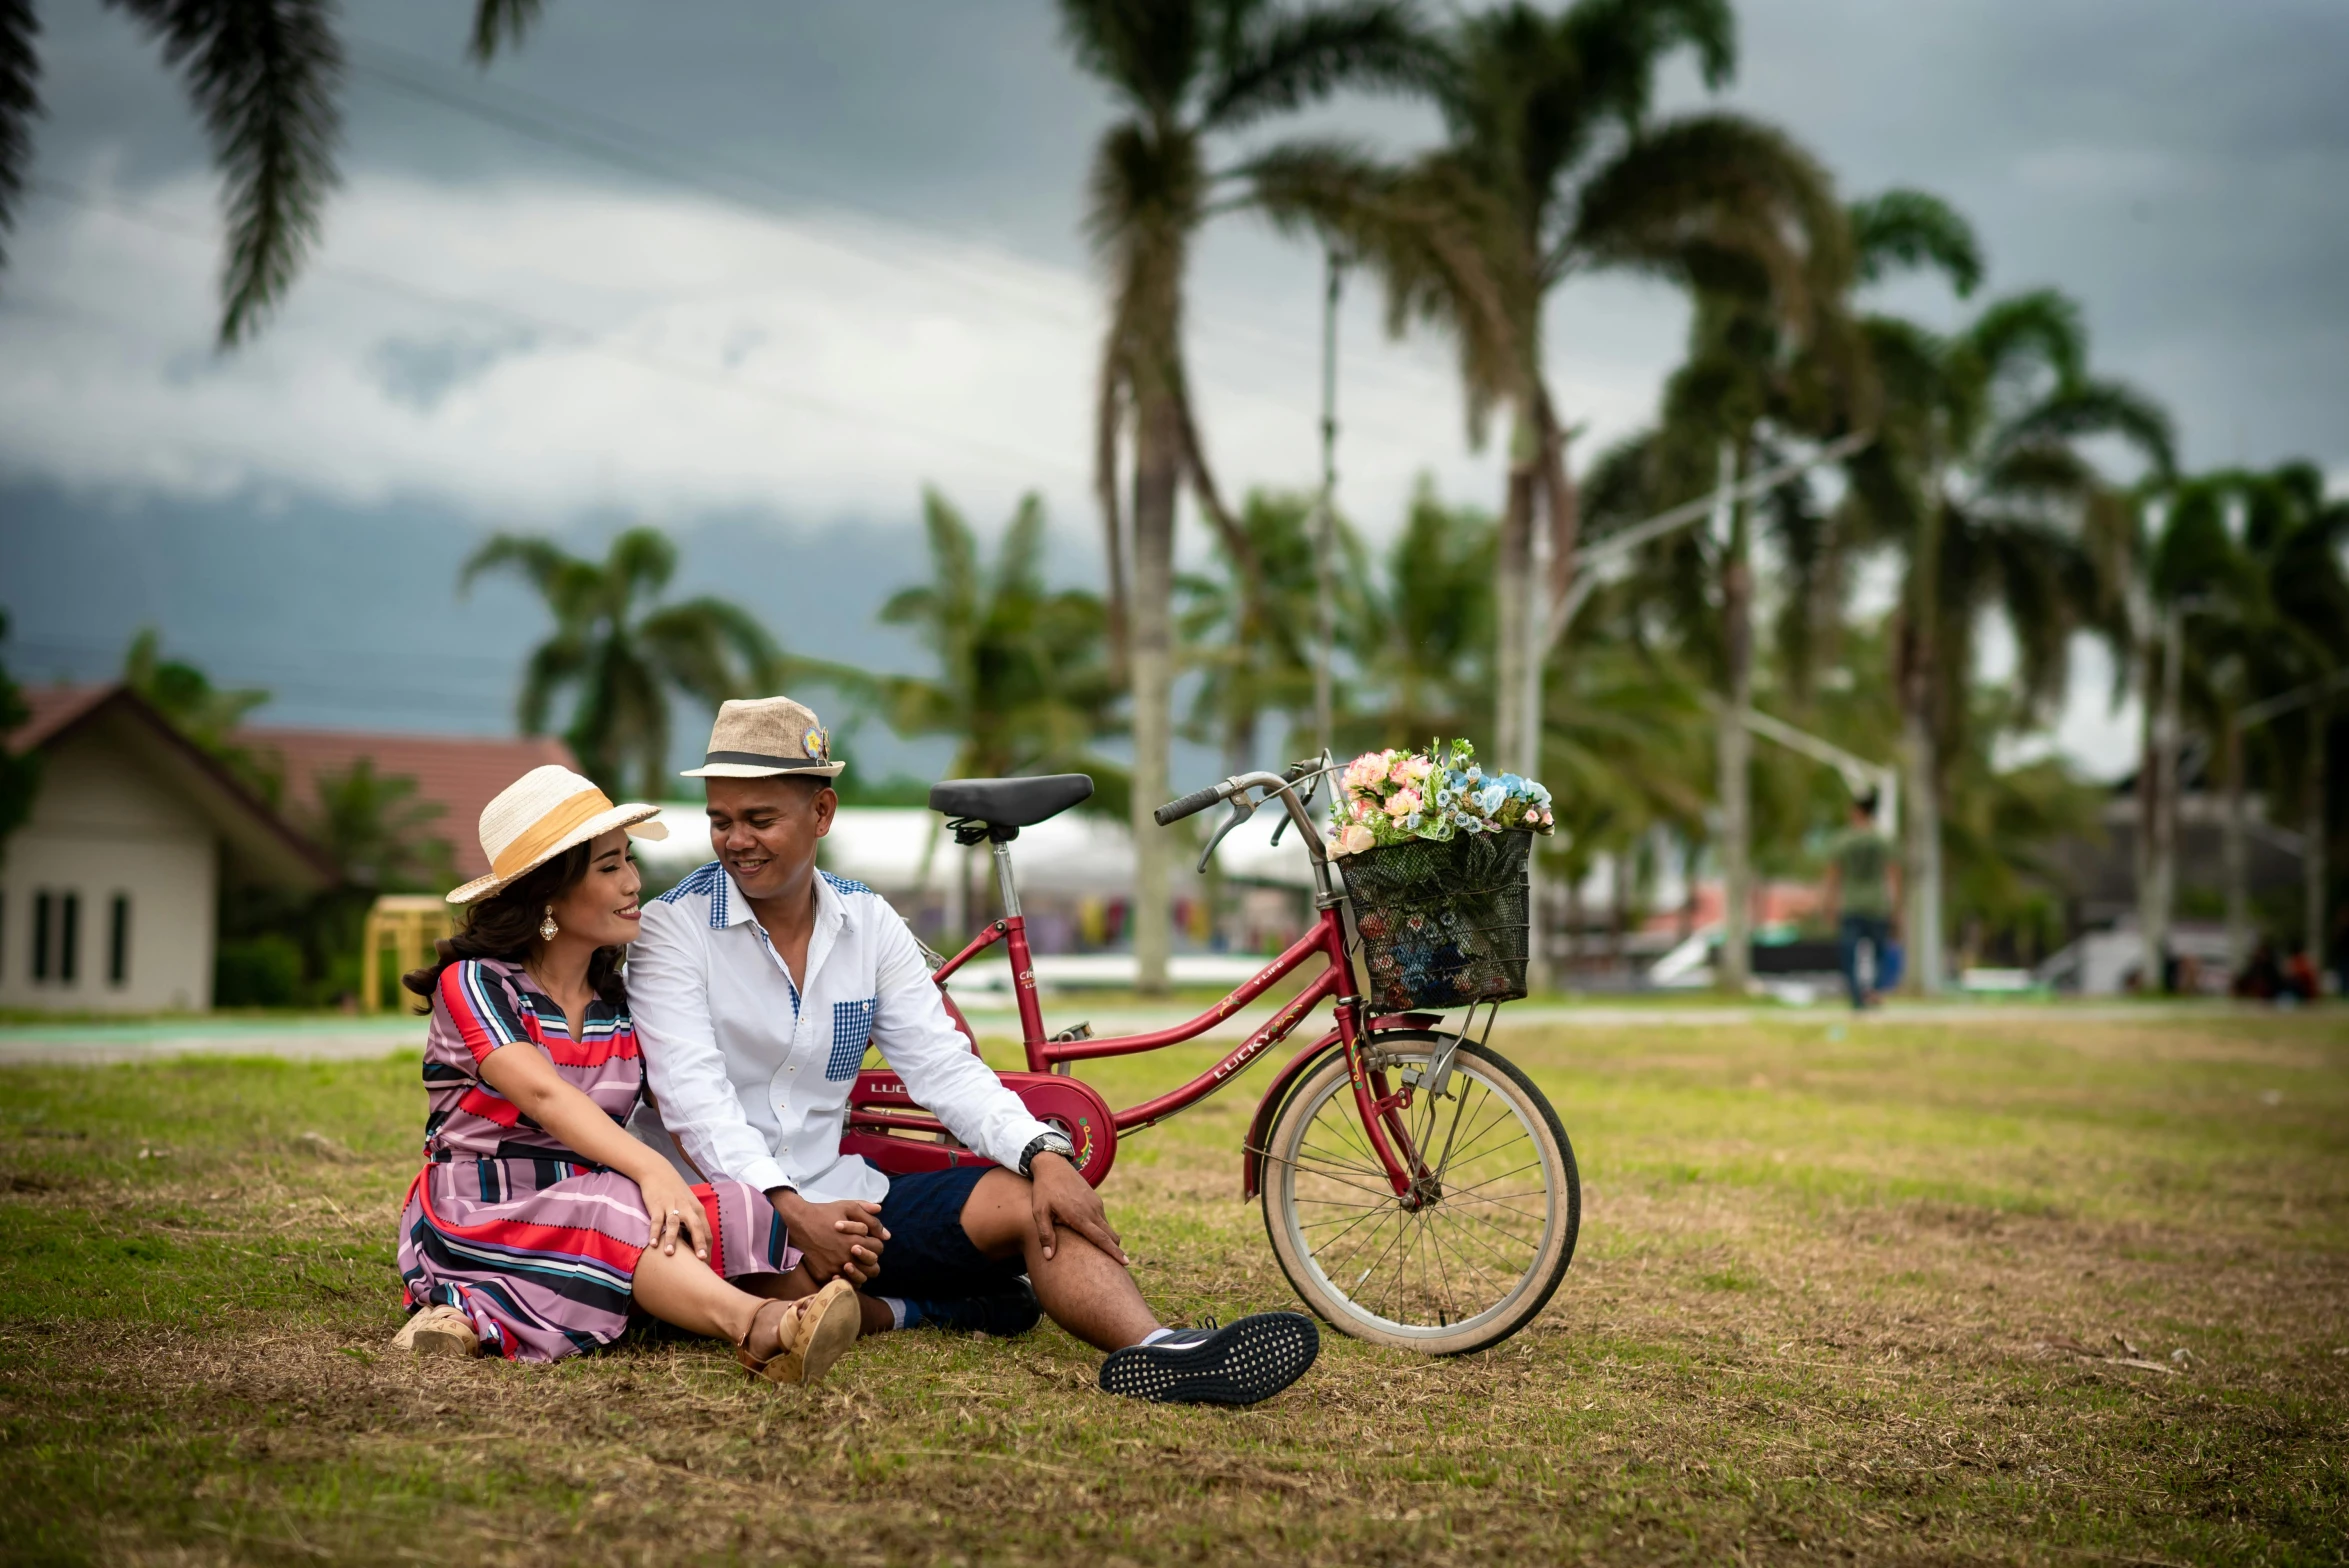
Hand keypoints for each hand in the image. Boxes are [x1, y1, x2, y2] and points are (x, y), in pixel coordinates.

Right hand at [637, 1167, 709, 1261]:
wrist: (658, 1172)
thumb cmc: (676, 1192)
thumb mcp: (689, 1204)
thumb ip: (693, 1222)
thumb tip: (697, 1245)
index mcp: (697, 1210)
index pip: (706, 1231)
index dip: (707, 1247)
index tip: (706, 1264)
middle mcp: (687, 1208)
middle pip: (696, 1227)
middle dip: (699, 1243)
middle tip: (701, 1260)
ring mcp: (671, 1206)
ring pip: (674, 1224)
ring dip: (672, 1240)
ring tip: (670, 1254)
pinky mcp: (657, 1205)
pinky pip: (656, 1221)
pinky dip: (655, 1232)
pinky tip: (653, 1244)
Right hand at [770, 1189, 888, 1285]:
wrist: (798, 1221)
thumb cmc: (825, 1212)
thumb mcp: (849, 1207)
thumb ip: (871, 1219)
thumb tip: (887, 1235)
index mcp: (855, 1242)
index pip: (879, 1249)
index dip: (876, 1243)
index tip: (868, 1239)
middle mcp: (846, 1258)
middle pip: (872, 1269)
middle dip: (871, 1259)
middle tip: (862, 1253)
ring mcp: (833, 1268)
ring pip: (858, 1280)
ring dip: (860, 1272)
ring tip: (854, 1263)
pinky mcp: (822, 1275)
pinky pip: (840, 1284)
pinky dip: (843, 1279)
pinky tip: (841, 1269)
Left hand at [1028, 1153, 1125, 1265]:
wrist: (1053, 1165)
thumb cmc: (1044, 1190)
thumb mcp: (1039, 1212)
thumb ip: (1045, 1235)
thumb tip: (1049, 1256)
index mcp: (1079, 1216)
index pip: (1101, 1238)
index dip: (1113, 1252)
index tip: (1125, 1262)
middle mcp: (1092, 1210)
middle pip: (1110, 1235)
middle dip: (1115, 1249)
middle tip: (1119, 1264)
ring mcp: (1096, 1203)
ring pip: (1107, 1227)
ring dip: (1106, 1239)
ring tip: (1098, 1250)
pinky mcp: (1095, 1199)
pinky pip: (1102, 1219)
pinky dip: (1101, 1229)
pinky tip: (1091, 1234)